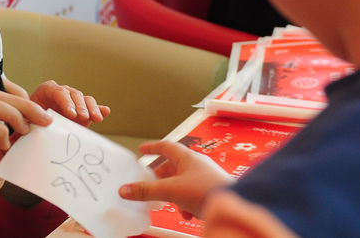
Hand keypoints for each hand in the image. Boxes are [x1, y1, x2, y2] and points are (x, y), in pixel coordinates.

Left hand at [29, 80, 110, 125]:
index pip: (59, 92)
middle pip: (74, 94)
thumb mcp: (25, 120)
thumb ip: (28, 122)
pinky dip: (99, 109)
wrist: (32, 125)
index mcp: (47, 90)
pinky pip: (92, 107)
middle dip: (79, 106)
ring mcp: (74, 101)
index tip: (71, 114)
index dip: (66, 102)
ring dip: (91, 108)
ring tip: (96, 118)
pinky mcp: (83, 110)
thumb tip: (32, 127)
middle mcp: (62, 92)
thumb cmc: (27, 121)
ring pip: (85, 100)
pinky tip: (106, 112)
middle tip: (82, 117)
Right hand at [118, 141, 232, 218]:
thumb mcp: (171, 191)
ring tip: (169, 202)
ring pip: (182, 181)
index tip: (142, 149)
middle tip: (150, 184)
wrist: (233, 205)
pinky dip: (185, 202)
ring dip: (173, 192)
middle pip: (173, 166)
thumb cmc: (206, 190)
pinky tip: (186, 213)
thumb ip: (147, 191)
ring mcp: (205, 177)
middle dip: (161, 177)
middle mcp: (197, 164)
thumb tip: (126, 189)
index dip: (152, 147)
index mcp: (187, 157)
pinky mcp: (211, 190)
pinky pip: (193, 193)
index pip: (165, 146)